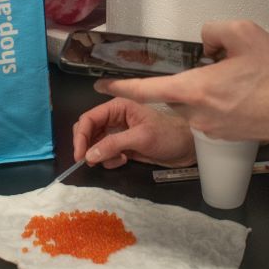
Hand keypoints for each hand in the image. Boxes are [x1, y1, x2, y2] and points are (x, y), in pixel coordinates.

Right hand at [72, 97, 195, 167]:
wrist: (188, 148)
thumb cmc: (169, 136)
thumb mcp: (141, 138)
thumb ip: (113, 144)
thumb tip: (89, 155)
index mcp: (119, 106)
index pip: (89, 118)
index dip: (81, 136)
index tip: (79, 156)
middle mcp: (116, 117)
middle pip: (89, 130)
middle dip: (88, 146)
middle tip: (90, 162)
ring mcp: (119, 132)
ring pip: (95, 144)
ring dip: (100, 154)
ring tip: (117, 160)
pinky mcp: (124, 146)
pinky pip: (106, 153)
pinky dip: (109, 160)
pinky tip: (123, 160)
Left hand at [95, 20, 268, 141]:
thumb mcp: (244, 32)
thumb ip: (212, 32)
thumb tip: (204, 44)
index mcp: (197, 90)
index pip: (149, 89)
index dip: (123, 86)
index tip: (103, 84)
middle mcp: (199, 115)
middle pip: (177, 92)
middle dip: (189, 77)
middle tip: (219, 63)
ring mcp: (212, 130)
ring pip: (196, 103)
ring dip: (208, 88)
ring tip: (243, 78)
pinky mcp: (227, 137)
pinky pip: (211, 114)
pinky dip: (221, 101)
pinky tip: (248, 92)